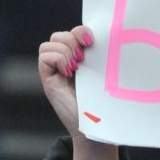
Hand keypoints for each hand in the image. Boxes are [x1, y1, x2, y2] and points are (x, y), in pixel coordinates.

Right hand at [38, 24, 117, 159]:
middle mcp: (65, 63)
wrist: (96, 128)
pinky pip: (44, 56)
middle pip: (59, 35)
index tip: (93, 41)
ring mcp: (56, 71)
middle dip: (72, 40)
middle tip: (83, 58)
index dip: (80, 30)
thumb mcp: (105, 75)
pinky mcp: (49, 80)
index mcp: (79, 59)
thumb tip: (115, 36)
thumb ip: (103, 57)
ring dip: (65, 51)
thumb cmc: (105, 105)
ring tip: (77, 68)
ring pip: (50, 43)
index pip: (73, 32)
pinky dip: (57, 59)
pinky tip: (69, 73)